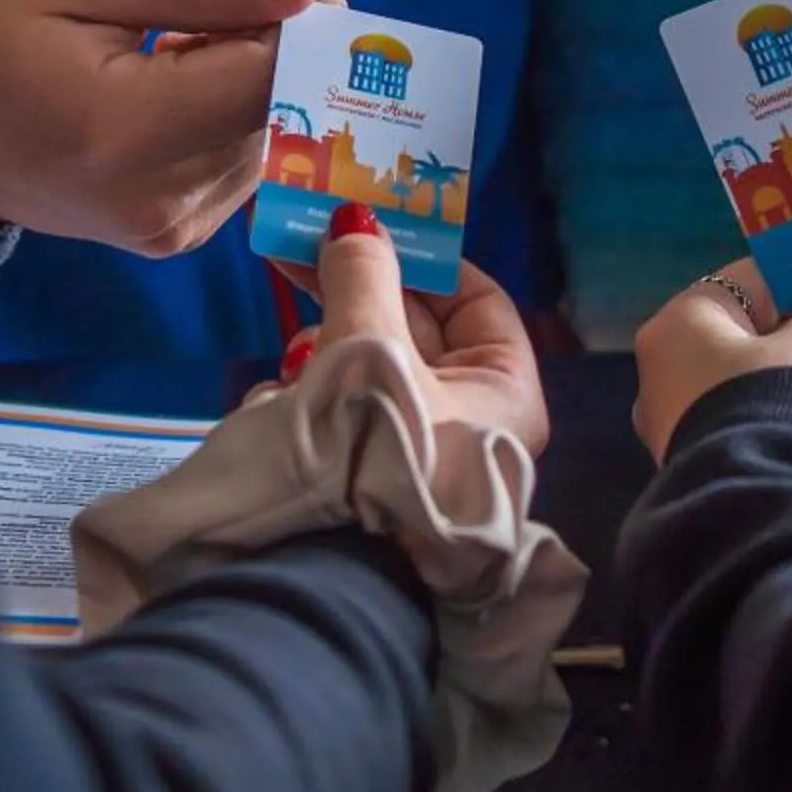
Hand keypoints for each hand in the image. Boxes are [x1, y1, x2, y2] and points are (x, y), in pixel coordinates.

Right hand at [0, 0, 335, 250]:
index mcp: (125, 132)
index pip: (273, 78)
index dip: (309, 18)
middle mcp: (159, 200)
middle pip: (283, 108)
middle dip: (286, 36)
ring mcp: (169, 230)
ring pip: (275, 134)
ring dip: (259, 69)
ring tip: (187, 26)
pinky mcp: (173, 236)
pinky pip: (245, 158)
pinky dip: (235, 106)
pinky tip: (182, 73)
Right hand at [293, 208, 550, 457]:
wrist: (322, 573)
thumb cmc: (374, 446)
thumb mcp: (368, 343)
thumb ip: (362, 275)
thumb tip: (356, 219)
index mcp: (507, 392)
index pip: (476, 300)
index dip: (424, 257)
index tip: (371, 224)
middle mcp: (474, 424)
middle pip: (416, 329)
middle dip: (360, 292)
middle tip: (304, 247)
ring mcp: (419, 456)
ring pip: (372, 368)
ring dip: (327, 346)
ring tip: (294, 343)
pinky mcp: (367, 481)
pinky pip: (345, 414)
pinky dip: (314, 396)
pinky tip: (284, 398)